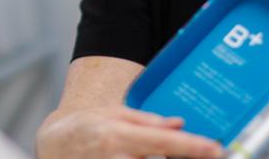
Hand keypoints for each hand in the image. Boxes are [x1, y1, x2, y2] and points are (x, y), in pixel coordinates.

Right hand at [36, 105, 223, 158]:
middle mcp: (115, 157)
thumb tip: (179, 123)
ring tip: (168, 156)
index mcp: (118, 134)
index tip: (216, 149)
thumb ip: (148, 121)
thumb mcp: (114, 113)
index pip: (163, 141)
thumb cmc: (86, 126)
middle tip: (203, 155)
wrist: (52, 144)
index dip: (192, 147)